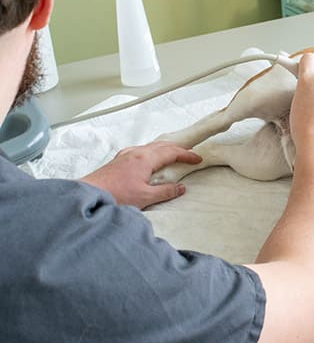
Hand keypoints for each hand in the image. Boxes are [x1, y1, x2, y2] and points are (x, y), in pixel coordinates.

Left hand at [81, 141, 201, 208]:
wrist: (88, 195)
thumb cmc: (114, 195)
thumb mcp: (146, 197)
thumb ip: (166, 191)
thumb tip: (181, 187)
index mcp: (145, 159)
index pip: (172, 152)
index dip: (187, 154)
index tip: (197, 158)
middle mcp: (135, 153)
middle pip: (161, 145)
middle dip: (177, 148)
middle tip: (188, 153)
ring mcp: (125, 156)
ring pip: (150, 146)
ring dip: (164, 149)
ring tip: (171, 154)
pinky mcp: (117, 161)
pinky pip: (139, 150)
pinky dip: (151, 152)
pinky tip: (148, 159)